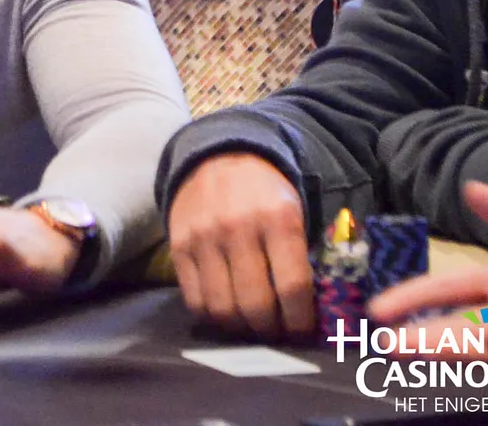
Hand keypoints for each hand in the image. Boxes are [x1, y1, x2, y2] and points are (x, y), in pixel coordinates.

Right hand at [167, 152, 312, 338]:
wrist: (218, 157)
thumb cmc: (264, 193)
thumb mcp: (294, 211)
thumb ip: (301, 255)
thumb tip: (309, 310)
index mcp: (278, 218)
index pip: (292, 286)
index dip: (300, 319)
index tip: (303, 330)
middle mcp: (238, 228)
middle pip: (255, 303)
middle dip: (271, 329)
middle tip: (277, 331)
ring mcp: (203, 238)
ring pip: (222, 308)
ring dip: (241, 328)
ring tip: (252, 325)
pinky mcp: (178, 247)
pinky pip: (194, 300)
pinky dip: (213, 316)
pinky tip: (227, 311)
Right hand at [368, 182, 487, 357]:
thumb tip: (470, 190)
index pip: (447, 291)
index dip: (413, 298)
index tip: (379, 309)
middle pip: (458, 324)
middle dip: (421, 335)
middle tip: (382, 342)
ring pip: (485, 343)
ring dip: (447, 347)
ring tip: (407, 350)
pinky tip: (474, 345)